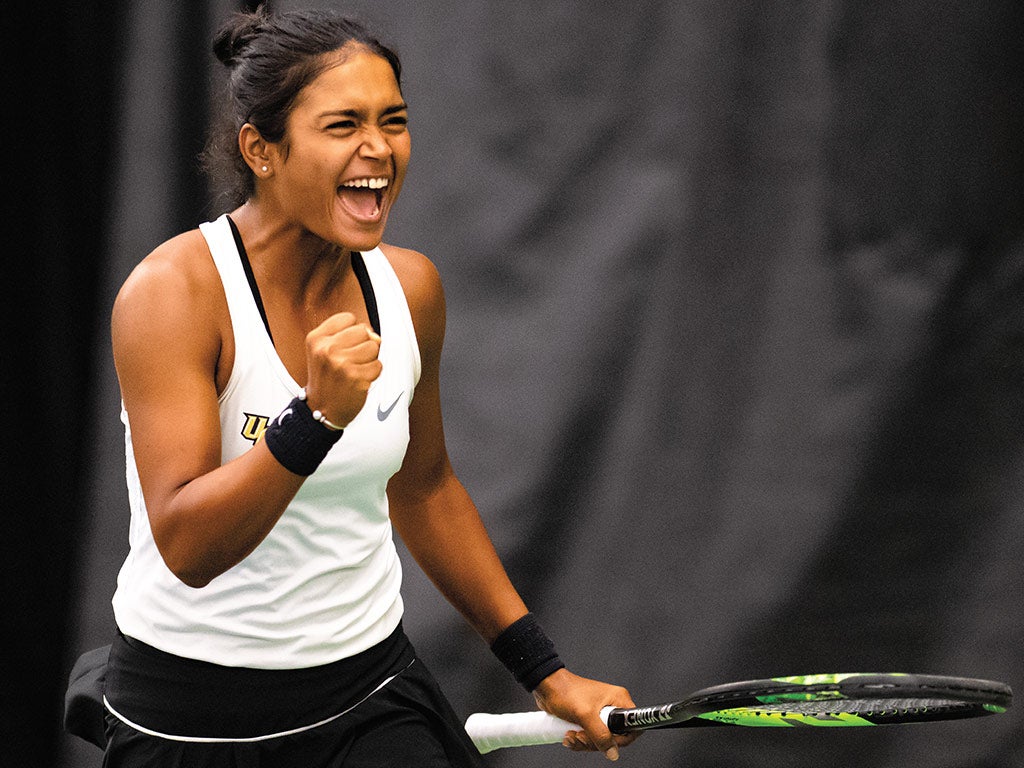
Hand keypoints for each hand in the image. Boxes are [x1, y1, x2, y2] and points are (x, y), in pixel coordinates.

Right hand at [304, 312, 381, 427]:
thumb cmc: (326, 378)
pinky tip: (359, 381)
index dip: (352, 332)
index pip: (348, 318)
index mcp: (316, 339)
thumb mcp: (323, 351)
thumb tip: (375, 336)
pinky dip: (373, 373)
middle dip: (362, 345)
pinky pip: (378, 365)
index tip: (343, 347)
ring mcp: (341, 364)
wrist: (321, 410)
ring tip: (354, 371)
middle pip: (363, 331)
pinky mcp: (356, 378)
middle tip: (350, 361)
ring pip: (374, 347)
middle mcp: (326, 349)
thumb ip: (347, 335)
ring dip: (369, 360)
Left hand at [532, 668, 639, 760]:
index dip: (622, 739)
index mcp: (618, 700)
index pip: (632, 726)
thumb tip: (613, 752)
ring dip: (584, 742)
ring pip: (600, 741)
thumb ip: (601, 735)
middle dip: (595, 742)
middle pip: (614, 738)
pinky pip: (589, 738)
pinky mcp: (589, 720)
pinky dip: (579, 741)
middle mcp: (611, 707)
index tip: (607, 742)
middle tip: (581, 735)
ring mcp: (600, 715)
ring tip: (571, 733)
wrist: (547, 688)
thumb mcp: (585, 715)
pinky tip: (569, 734)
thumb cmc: (565, 692)